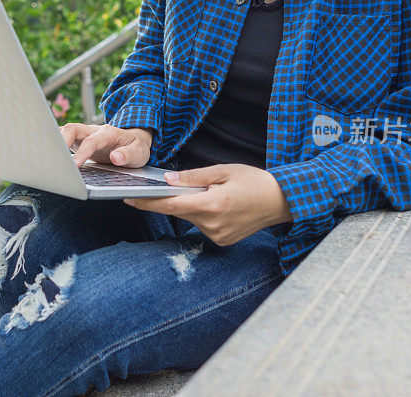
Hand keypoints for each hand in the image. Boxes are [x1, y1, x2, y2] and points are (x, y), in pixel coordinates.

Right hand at [60, 123, 153, 167]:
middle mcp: (94, 130)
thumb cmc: (136, 147)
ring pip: (66, 131)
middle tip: (54, 159)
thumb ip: (128, 154)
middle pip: (73, 128)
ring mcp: (85, 134)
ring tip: (49, 158)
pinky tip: (51, 156)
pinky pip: (64, 137)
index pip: (92, 141)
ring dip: (56, 141)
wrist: (134, 141)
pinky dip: (56, 144)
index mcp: (109, 133)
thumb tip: (116, 157)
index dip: (82, 152)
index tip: (74, 165)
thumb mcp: (139, 153)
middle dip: (61, 141)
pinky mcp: (79, 140)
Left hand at [123, 164, 292, 245]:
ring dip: (190, 206)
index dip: (146, 203)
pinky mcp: (222, 241)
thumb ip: (193, 177)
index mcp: (211, 205)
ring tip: (210, 193)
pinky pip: (202, 226)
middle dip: (169, 200)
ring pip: (190, 219)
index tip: (128, 198)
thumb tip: (168, 181)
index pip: (169, 206)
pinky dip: (202, 215)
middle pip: (178, 212)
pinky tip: (218, 205)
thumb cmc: (254, 181)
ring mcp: (217, 236)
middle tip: (165, 188)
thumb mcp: (223, 171)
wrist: (282, 201)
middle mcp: (212, 225)